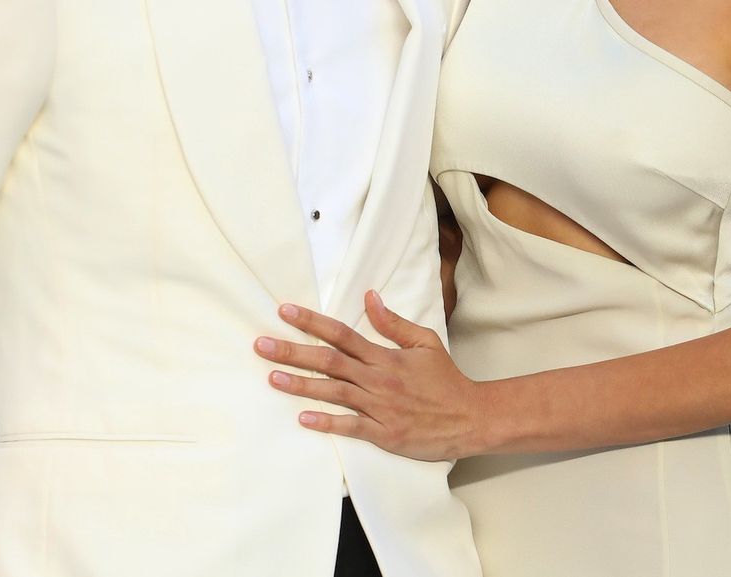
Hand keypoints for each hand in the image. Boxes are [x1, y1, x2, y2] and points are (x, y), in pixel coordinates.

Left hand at [255, 290, 483, 461]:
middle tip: (262, 344)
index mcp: (384, 355)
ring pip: (333, 392)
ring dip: (300, 385)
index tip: (285, 311)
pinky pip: (349, 427)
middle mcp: (377, 379)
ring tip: (272, 377)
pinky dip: (326, 422)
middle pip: (328, 361)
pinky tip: (302, 418)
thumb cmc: (445, 379)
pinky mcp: (383, 433)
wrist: (469, 418)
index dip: (312, 321)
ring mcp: (378, 408)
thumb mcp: (424, 341)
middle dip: (293, 351)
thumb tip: (369, 297)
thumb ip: (393, 322)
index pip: (341, 333)